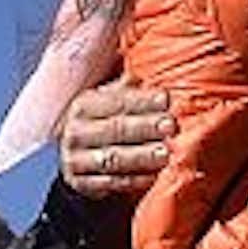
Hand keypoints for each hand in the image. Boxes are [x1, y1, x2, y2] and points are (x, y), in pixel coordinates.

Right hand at [61, 81, 172, 200]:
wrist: (75, 163)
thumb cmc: (104, 127)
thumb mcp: (108, 104)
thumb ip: (128, 89)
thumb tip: (154, 64)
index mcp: (84, 105)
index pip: (116, 101)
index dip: (142, 100)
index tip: (167, 98)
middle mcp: (76, 131)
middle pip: (116, 128)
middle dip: (146, 127)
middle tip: (171, 125)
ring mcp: (76, 159)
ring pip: (114, 157)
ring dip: (142, 156)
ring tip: (166, 153)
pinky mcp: (82, 184)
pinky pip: (112, 182)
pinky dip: (135, 181)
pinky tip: (155, 177)